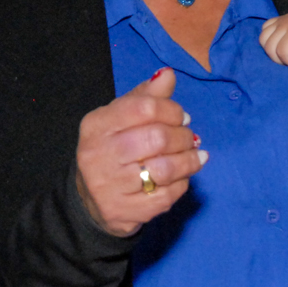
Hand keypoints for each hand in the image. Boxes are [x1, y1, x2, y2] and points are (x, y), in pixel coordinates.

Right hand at [76, 68, 206, 236]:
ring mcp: (109, 186)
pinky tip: (183, 177)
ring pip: (165, 169)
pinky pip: (166, 195)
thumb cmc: (113, 151)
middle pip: (157, 138)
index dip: (172, 110)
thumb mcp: (121, 119)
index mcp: (96, 125)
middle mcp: (98, 154)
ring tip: (195, 156)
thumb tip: (168, 74)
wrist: (92, 201)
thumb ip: (145, 97)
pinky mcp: (124, 212)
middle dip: (183, 137)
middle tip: (190, 138)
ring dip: (188, 161)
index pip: (144, 107)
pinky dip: (182, 184)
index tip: (181, 118)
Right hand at [259, 5, 287, 70]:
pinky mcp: (278, 19)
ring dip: (272, 50)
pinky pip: (264, 30)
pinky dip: (268, 39)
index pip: (283, 52)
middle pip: (270, 48)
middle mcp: (284, 25)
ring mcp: (279, 21)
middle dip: (281, 58)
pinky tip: (280, 42)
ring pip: (263, 39)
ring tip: (287, 51)